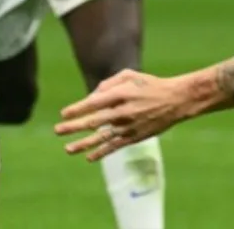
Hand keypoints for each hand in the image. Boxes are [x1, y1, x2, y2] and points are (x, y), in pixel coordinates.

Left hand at [55, 69, 190, 161]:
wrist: (176, 100)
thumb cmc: (151, 84)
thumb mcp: (130, 75)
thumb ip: (109, 83)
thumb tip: (92, 96)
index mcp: (121, 94)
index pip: (93, 103)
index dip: (77, 109)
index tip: (63, 114)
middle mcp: (123, 112)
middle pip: (93, 121)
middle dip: (73, 127)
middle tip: (57, 130)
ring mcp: (129, 126)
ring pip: (101, 138)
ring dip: (83, 144)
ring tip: (67, 149)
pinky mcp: (135, 137)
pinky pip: (115, 147)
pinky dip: (101, 153)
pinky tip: (89, 158)